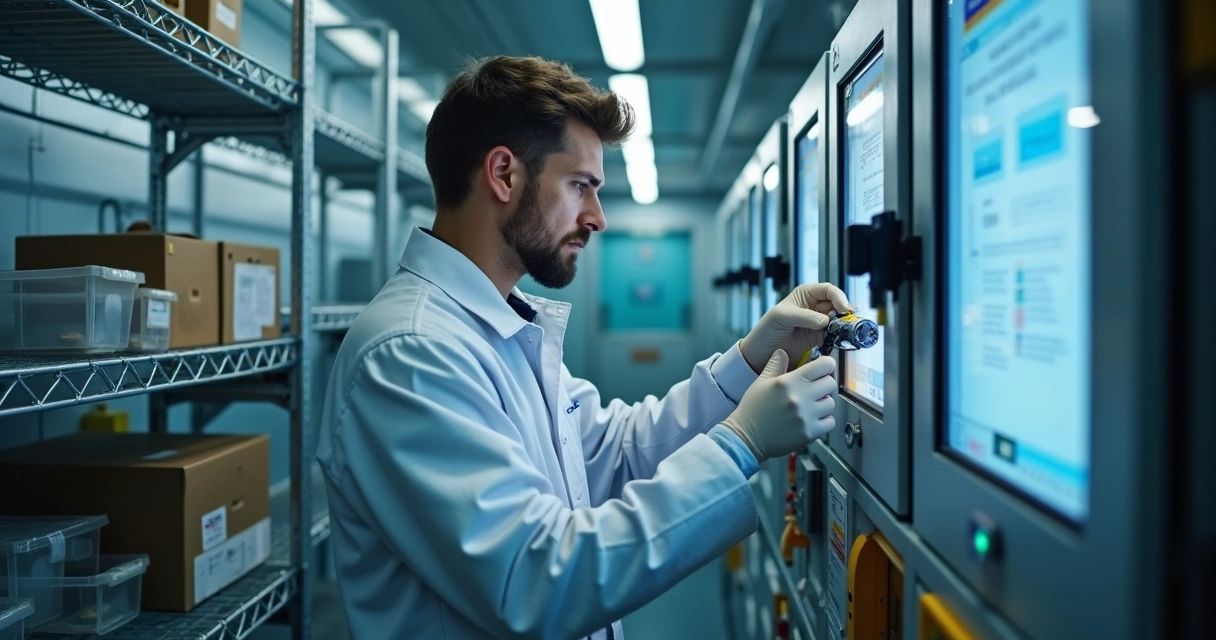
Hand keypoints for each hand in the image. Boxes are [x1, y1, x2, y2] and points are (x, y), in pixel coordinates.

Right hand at [720, 350, 837, 461]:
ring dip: (823, 404)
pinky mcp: (809, 433)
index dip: (826, 365)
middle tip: (815, 389)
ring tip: (810, 406)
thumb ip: (775, 365)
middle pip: (830, 384)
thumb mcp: (761, 382)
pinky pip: (830, 422)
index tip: (823, 369)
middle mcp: (799, 397)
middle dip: (824, 385)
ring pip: (831, 403)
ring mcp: (806, 416)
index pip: (824, 365)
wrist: (746, 438)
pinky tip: (811, 419)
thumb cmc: (753, 410)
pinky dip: (824, 421)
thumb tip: (783, 352)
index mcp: (789, 382)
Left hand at [739, 283, 851, 373]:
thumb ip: (804, 316)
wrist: (761, 354)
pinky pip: (835, 334)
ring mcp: (818, 322)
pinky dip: (840, 336)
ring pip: (839, 319)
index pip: (828, 290)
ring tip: (846, 330)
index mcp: (804, 294)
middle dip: (844, 312)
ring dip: (844, 324)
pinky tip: (841, 339)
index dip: (838, 297)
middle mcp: (814, 306)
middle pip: (837, 304)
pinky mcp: (820, 338)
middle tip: (848, 321)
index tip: (843, 308)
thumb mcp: (782, 317)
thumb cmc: (766, 330)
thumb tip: (826, 320)